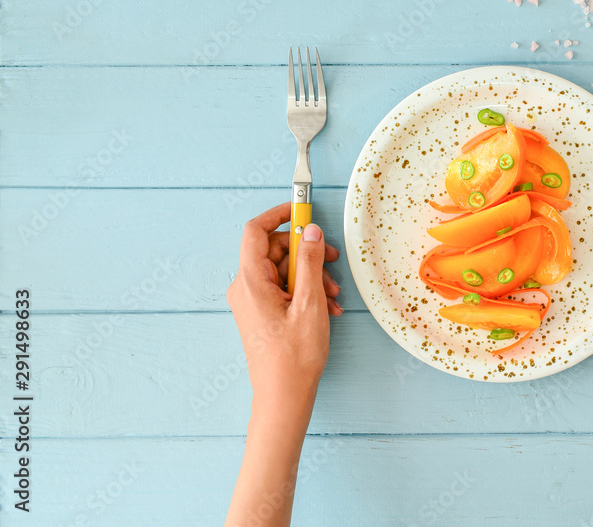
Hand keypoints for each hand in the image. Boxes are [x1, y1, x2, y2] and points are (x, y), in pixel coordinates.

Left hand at [226, 202, 341, 408]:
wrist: (283, 396)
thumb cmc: (293, 356)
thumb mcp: (310, 303)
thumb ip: (310, 263)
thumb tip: (311, 232)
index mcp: (250, 282)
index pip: (255, 231)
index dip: (279, 215)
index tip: (302, 210)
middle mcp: (245, 288)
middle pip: (274, 250)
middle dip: (305, 253)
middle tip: (332, 260)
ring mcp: (252, 301)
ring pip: (282, 270)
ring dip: (311, 276)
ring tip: (333, 295)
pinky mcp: (261, 313)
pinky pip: (283, 289)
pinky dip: (305, 291)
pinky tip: (326, 307)